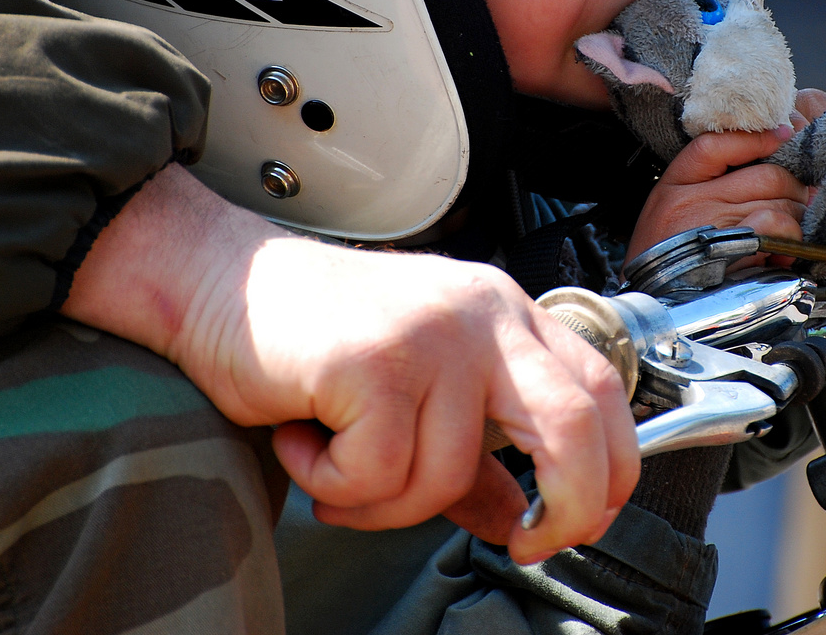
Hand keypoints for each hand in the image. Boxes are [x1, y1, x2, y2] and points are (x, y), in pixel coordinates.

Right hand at [64, 164, 637, 564]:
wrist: (215, 281)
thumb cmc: (313, 334)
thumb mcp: (416, 387)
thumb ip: (475, 452)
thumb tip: (517, 516)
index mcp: (505, 313)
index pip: (603, 390)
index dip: (610, 470)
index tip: (576, 523)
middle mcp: (482, 313)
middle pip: (573, 425)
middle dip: (566, 508)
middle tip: (523, 545)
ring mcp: (431, 332)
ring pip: (448, 475)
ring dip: (384, 504)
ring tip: (335, 464)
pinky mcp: (373, 359)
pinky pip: (378, 473)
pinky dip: (332, 484)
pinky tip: (301, 439)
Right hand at [627, 124, 807, 260]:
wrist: (652, 303)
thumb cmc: (667, 252)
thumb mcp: (672, 204)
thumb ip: (709, 178)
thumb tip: (773, 152)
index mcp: (676, 182)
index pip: (717, 145)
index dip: (757, 138)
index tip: (782, 136)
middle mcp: (694, 201)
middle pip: (768, 174)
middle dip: (793, 188)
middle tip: (794, 204)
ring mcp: (714, 228)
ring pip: (781, 202)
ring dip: (795, 219)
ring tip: (784, 235)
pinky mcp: (734, 255)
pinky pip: (777, 230)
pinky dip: (789, 240)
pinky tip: (780, 254)